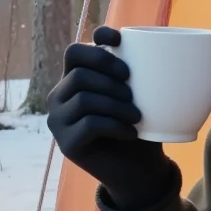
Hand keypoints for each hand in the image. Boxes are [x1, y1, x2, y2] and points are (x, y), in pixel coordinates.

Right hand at [46, 26, 177, 210]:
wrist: (138, 169)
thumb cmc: (139, 126)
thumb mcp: (138, 94)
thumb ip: (134, 71)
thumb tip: (151, 44)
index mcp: (74, 79)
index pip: (74, 52)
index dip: (96, 45)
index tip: (121, 41)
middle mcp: (60, 97)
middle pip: (79, 74)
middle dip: (111, 79)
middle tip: (134, 93)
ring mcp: (58, 121)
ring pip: (84, 99)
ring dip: (117, 105)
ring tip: (137, 116)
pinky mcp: (66, 144)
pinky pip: (88, 125)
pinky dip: (115, 126)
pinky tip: (131, 132)